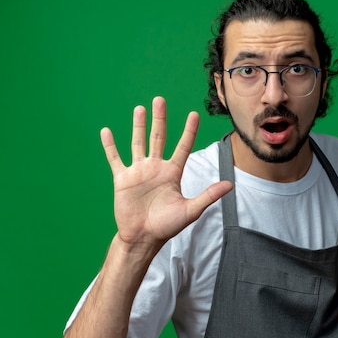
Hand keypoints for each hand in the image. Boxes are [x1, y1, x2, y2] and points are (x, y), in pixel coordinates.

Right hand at [100, 96, 232, 247]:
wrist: (143, 238)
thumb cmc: (167, 226)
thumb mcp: (191, 210)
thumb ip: (209, 195)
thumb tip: (231, 184)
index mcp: (173, 172)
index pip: (183, 147)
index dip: (189, 131)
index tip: (194, 114)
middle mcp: (156, 167)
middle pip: (158, 137)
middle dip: (159, 119)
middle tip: (160, 100)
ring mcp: (138, 171)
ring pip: (138, 143)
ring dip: (138, 126)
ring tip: (139, 108)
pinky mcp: (122, 178)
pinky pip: (115, 158)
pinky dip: (110, 146)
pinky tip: (106, 131)